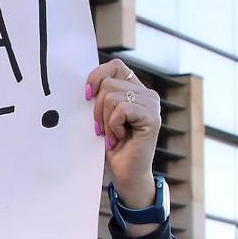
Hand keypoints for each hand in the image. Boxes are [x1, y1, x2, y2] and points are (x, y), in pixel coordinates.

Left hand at [86, 59, 161, 208]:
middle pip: (108, 84)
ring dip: (105, 120)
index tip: (86, 96)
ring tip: (112, 135)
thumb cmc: (110, 144)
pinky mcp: (152, 117)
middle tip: (103, 128)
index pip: (115, 66)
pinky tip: (119, 138)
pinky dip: (113, 126)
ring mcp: (152, 104)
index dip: (97, 77)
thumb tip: (84, 83)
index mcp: (134, 89)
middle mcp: (146, 94)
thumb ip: (99, 95)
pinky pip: (121, 110)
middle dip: (97, 108)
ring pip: (112, 97)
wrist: (124, 172)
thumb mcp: (100, 115)